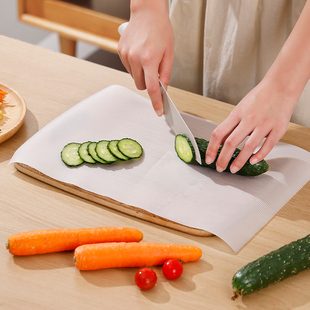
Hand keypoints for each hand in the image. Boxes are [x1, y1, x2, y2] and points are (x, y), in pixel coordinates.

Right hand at [117, 0, 173, 115]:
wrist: (147, 11)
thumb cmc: (160, 29)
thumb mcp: (169, 53)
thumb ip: (165, 74)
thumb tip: (163, 89)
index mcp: (149, 59)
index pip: (151, 88)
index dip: (156, 102)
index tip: (158, 111)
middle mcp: (135, 58)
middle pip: (141, 85)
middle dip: (148, 83)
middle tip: (155, 71)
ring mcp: (126, 55)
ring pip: (134, 77)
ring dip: (142, 74)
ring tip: (147, 57)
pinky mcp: (120, 52)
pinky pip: (129, 68)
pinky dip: (135, 66)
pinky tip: (140, 53)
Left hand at [205, 79, 296, 172]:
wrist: (281, 85)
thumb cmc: (259, 97)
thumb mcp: (240, 108)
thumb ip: (231, 125)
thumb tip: (221, 141)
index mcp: (237, 114)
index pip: (219, 133)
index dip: (212, 149)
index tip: (209, 159)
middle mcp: (249, 119)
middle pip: (231, 143)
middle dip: (223, 159)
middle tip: (220, 168)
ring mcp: (264, 124)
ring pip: (248, 147)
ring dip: (239, 161)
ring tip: (233, 169)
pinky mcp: (278, 129)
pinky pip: (268, 146)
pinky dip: (259, 156)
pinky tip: (252, 161)